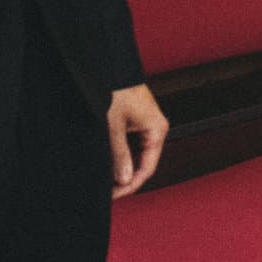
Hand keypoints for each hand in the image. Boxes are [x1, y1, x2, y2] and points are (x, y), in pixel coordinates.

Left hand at [107, 84, 169, 198]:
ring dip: (121, 168)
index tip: (114, 195)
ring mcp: (144, 124)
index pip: (147, 168)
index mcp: (157, 129)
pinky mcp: (134, 120)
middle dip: (125, 179)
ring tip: (104, 179)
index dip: (130, 185)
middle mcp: (154, 128)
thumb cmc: (115, 87)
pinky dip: (119, 155)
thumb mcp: (113, 124)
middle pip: (142, 164)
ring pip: (135, 155)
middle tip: (106, 191)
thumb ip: (119, 154)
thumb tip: (124, 180)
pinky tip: (107, 163)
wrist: (108, 66)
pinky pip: (130, 145)